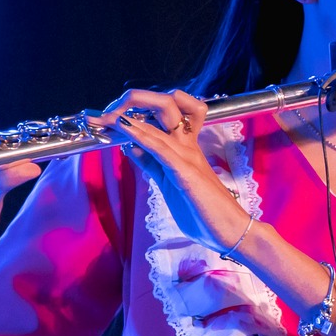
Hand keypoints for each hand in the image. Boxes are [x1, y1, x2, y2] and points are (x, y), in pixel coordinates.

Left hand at [101, 87, 252, 251]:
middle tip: (105, 114)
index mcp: (186, 148)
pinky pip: (161, 148)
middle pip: (165, 106)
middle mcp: (188, 146)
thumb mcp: (170, 184)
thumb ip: (152, 166)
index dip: (137, 109)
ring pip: (159, 124)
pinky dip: (140, 135)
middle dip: (132, 102)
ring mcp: (189, 157)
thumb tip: (131, 148)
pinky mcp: (187, 173)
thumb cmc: (205, 213)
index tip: (110, 117)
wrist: (232, 233)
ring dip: (128, 117)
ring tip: (104, 115)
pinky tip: (123, 126)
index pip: (165, 114)